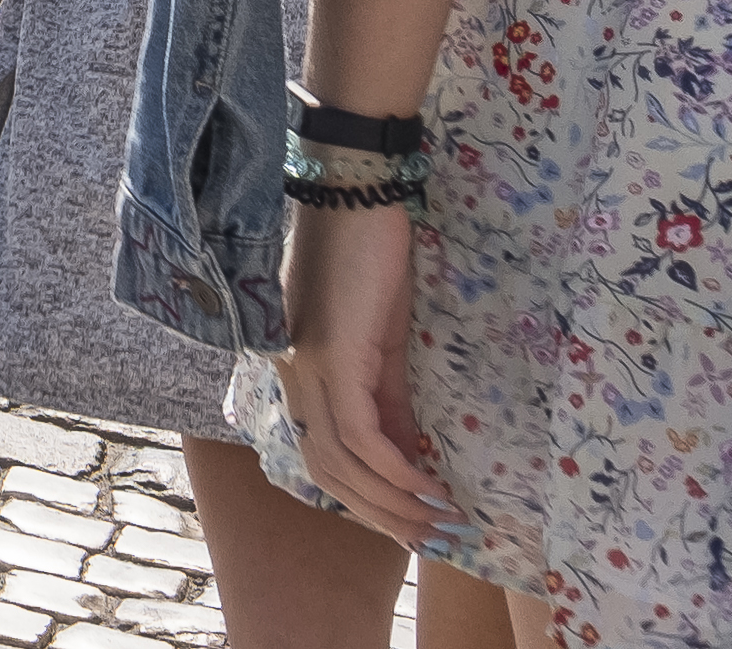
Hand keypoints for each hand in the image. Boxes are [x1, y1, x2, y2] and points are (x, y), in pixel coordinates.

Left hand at [276, 197, 462, 560]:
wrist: (356, 193)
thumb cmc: (370, 258)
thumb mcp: (382, 344)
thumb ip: (388, 397)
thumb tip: (410, 453)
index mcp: (296, 369)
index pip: (321, 453)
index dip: (365, 498)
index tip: (414, 525)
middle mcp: (289, 372)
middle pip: (325, 469)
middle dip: (381, 513)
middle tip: (434, 539)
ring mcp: (304, 363)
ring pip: (339, 459)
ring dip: (393, 500)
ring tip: (442, 520)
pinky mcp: (329, 353)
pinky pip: (357, 431)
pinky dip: (393, 467)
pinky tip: (429, 484)